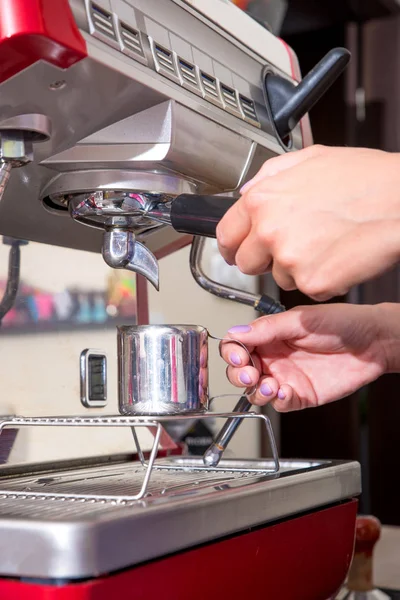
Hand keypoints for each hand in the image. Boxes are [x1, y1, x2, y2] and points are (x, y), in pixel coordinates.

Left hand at [217, 145, 399, 300]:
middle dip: (264, 259)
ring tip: (325, 244)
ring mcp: (290, 261)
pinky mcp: (313, 283)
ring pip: (278, 278)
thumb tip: (247, 192)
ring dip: (296, 269)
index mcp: (262, 199)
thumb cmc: (365, 178)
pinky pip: (307, 289)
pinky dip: (321, 280)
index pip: (226, 234)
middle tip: (292, 247)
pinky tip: (337, 257)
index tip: (236, 251)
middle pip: (247, 264)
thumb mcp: (309, 159)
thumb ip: (269, 177)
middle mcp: (270, 231)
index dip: (232, 245)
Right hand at [220, 303, 392, 411]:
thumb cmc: (342, 323)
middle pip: (240, 371)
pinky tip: (285, 391)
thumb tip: (236, 333)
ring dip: (256, 391)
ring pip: (256, 391)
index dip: (232, 353)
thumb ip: (267, 329)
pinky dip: (278, 400)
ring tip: (270, 385)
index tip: (238, 357)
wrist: (373, 342)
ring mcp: (286, 377)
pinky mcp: (301, 395)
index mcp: (269, 335)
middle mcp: (274, 357)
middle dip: (238, 375)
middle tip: (249, 374)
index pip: (237, 345)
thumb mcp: (301, 320)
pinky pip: (280, 403)